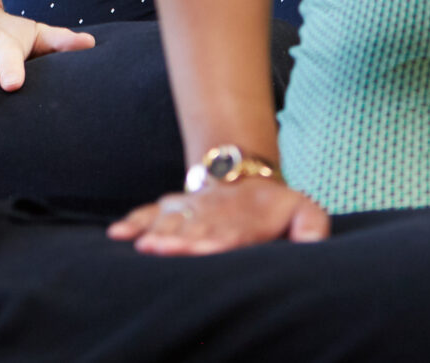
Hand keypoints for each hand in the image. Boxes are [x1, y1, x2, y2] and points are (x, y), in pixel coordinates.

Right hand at [108, 175, 330, 254]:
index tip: (201, 249)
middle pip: (192, 229)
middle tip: (158, 250)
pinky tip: (117, 234)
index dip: (213, 241)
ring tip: (140, 244)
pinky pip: (150, 213)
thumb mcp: (304, 211)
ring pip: (169, 222)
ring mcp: (190, 210)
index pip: (227, 234)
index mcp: (243, 221)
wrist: (246, 179)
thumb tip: (312, 243)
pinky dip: (134, 222)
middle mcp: (211, 216)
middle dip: (176, 241)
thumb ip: (311, 225)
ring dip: (154, 233)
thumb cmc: (276, 208)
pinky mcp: (173, 208)